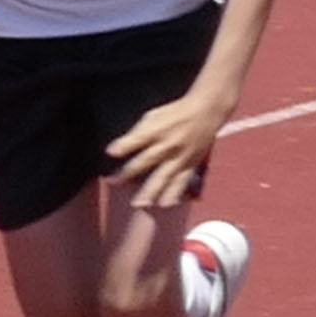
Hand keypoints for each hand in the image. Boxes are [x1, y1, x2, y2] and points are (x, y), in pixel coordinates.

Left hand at [107, 82, 231, 213]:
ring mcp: (181, 156)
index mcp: (156, 130)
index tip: (110, 153)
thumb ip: (135, 135)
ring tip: (143, 204)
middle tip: (116, 184)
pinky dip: (175, 192)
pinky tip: (167, 203)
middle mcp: (168, 144)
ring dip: (153, 190)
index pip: (136, 139)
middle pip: (147, 160)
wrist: (205, 113)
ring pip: (165, 175)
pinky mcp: (192, 164)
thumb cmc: (174, 115)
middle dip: (130, 173)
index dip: (122, 146)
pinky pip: (182, 180)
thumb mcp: (151, 117)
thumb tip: (115, 150)